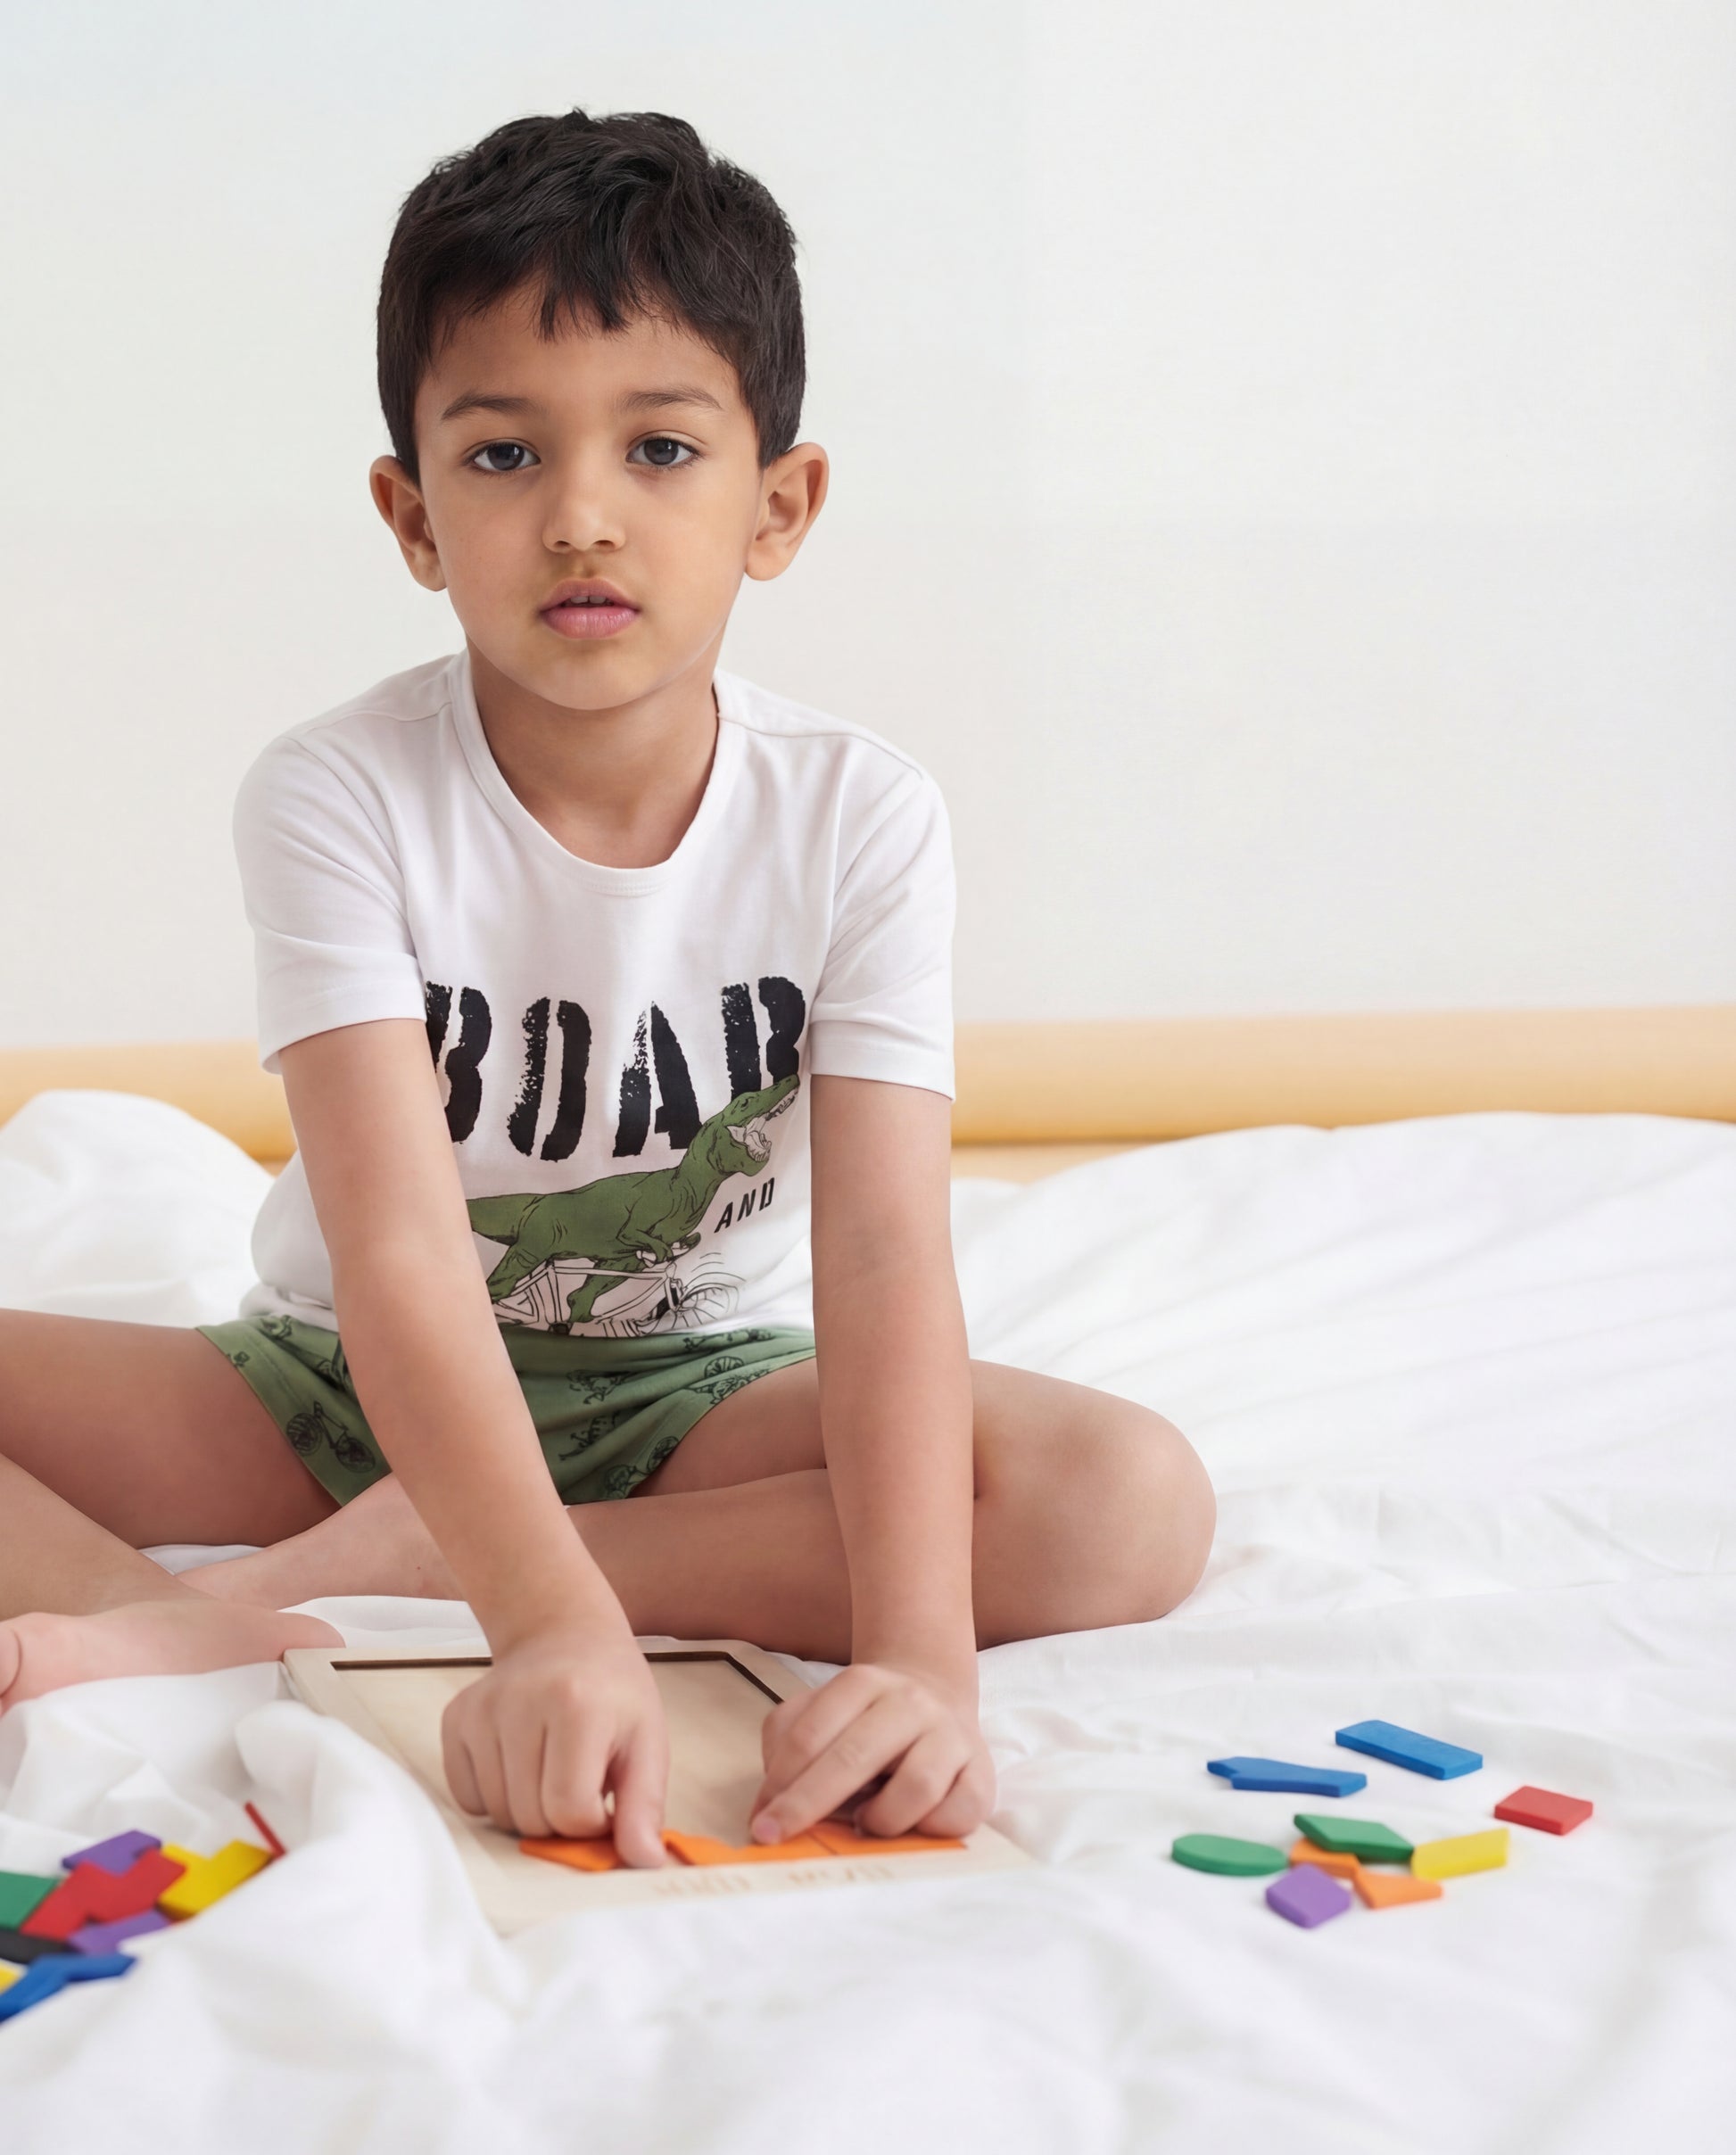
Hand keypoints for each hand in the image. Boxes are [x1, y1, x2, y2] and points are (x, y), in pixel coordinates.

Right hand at [441, 1625, 668, 1864]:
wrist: (563, 1635)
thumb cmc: (612, 1693)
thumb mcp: (647, 1740)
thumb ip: (644, 1804)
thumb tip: (645, 1862)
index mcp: (577, 1706)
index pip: (569, 1811)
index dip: (592, 1820)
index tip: (605, 1793)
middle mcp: (521, 1702)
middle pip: (531, 1818)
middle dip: (560, 1816)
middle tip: (579, 1777)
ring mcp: (481, 1709)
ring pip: (497, 1814)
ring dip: (528, 1809)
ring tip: (550, 1766)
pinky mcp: (455, 1718)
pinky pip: (467, 1799)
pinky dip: (494, 1796)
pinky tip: (519, 1761)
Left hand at [748, 1661, 994, 1844]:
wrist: (937, 1695)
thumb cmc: (866, 1721)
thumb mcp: (821, 1713)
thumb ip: (787, 1745)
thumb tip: (766, 1806)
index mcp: (863, 1683)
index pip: (811, 1734)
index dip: (780, 1783)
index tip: (760, 1822)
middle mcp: (909, 1703)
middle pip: (854, 1757)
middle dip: (808, 1804)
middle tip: (777, 1837)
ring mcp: (950, 1735)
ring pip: (917, 1786)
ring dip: (881, 1818)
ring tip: (864, 1824)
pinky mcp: (983, 1771)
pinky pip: (961, 1812)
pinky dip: (931, 1829)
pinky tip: (913, 1828)